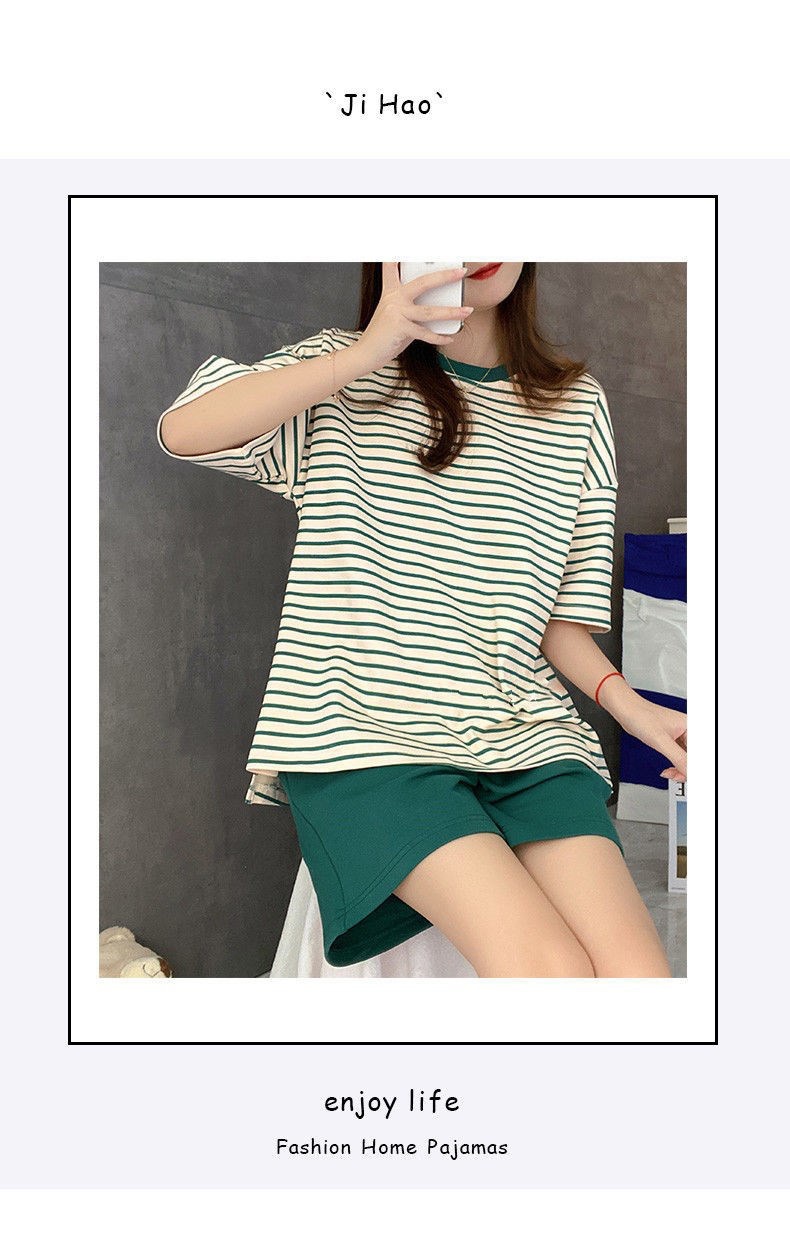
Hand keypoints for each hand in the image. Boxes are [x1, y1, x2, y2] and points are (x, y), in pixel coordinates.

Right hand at [354, 263, 472, 370]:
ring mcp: (396, 312)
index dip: (399, 255)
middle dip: (445, 276)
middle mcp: (394, 298)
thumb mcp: (396, 315)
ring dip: (451, 312)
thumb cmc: (384, 335)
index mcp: (391, 291)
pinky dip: (439, 337)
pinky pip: (425, 333)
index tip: (407, 247)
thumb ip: (413, 308)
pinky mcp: (400, 328)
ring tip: (467, 311)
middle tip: (461, 272)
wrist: (366, 353)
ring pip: (430, 311)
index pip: (392, 267)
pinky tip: (450, 338)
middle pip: (423, 283)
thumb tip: (440, 308)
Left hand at [615, 694, 687, 781]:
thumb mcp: (661, 741)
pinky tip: (669, 769)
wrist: (626, 710)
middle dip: (685, 770)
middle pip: (694, 758)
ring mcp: (681, 736)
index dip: (692, 768)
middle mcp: (689, 731)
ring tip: (669, 773)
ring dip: (680, 769)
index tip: (686, 777)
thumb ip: (679, 758)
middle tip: (676, 776)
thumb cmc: (641, 716)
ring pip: (687, 759)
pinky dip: (675, 765)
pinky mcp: (672, 740)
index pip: (697, 754)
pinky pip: (679, 757)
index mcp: (691, 727)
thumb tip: (689, 772)